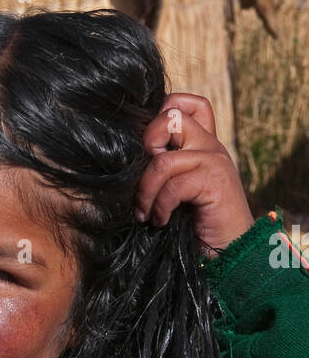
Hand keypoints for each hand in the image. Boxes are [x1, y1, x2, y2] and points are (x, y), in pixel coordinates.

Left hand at [134, 94, 253, 258]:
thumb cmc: (196, 225)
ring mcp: (214, 161)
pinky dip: (160, 206)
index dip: (160, 115)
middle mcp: (210, 146)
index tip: (147, 150)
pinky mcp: (215, 181)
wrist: (230, 252)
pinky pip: (174, 185)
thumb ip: (162, 168)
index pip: (185, 105)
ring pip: (164, 160)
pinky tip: (160, 220)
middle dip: (147, 146)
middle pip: (172, 117)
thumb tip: (126, 160)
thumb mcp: (176, 190)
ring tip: (145, 212)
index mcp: (202, 144)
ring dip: (145, 191)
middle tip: (143, 180)